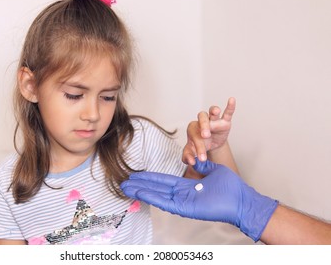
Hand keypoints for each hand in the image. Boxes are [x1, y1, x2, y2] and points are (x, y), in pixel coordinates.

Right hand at [121, 159, 277, 241]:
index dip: (151, 178)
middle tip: (125, 182)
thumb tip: (195, 159)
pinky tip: (141, 192)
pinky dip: (152, 197)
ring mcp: (183, 202)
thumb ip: (202, 165)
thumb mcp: (213, 170)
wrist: (242, 199)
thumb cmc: (231, 187)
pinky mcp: (186, 208)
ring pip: (158, 196)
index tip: (138, 175)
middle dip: (141, 185)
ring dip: (142, 191)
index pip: (165, 181)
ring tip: (126, 187)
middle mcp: (183, 195)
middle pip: (157, 189)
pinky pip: (166, 202)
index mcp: (188, 186)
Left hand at [183, 97, 235, 164]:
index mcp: (192, 129)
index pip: (195, 137)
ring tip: (215, 112)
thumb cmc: (199, 146)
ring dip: (213, 111)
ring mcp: (214, 120)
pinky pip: (227, 112)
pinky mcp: (224, 121)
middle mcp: (202, 122)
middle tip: (205, 136)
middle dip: (204, 127)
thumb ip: (188, 156)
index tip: (200, 159)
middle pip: (202, 120)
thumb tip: (191, 162)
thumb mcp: (192, 152)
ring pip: (212, 112)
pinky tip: (231, 100)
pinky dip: (229, 106)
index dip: (198, 148)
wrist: (210, 146)